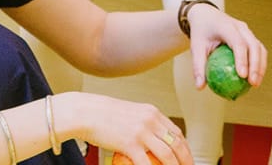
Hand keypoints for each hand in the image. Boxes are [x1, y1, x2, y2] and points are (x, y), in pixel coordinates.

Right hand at [67, 92, 192, 164]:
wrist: (85, 112)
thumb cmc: (101, 114)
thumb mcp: (128, 113)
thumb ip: (141, 123)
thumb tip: (148, 137)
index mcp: (152, 112)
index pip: (176, 132)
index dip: (184, 146)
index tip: (186, 157)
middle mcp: (151, 120)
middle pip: (177, 143)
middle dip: (186, 159)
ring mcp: (142, 132)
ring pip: (167, 155)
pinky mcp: (130, 144)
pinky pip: (145, 164)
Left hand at [183, 4, 266, 88]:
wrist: (206, 15)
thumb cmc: (201, 33)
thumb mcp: (196, 47)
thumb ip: (198, 66)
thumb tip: (200, 88)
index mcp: (226, 26)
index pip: (238, 43)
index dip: (242, 59)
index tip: (242, 76)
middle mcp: (240, 27)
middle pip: (253, 45)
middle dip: (256, 65)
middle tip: (252, 83)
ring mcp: (247, 30)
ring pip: (259, 47)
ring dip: (260, 66)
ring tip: (256, 84)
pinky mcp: (250, 35)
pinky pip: (258, 50)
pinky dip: (259, 63)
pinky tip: (255, 78)